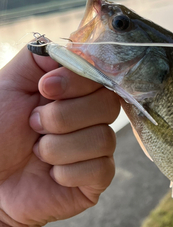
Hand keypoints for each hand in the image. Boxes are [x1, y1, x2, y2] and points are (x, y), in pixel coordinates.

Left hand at [0, 46, 120, 226]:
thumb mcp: (9, 85)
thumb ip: (40, 59)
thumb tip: (77, 47)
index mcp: (73, 93)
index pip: (101, 75)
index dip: (78, 81)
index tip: (46, 89)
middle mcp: (90, 118)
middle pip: (109, 104)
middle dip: (64, 116)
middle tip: (34, 125)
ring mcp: (96, 149)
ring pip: (103, 138)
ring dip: (58, 147)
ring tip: (36, 153)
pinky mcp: (97, 179)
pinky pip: (101, 168)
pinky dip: (67, 172)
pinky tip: (51, 175)